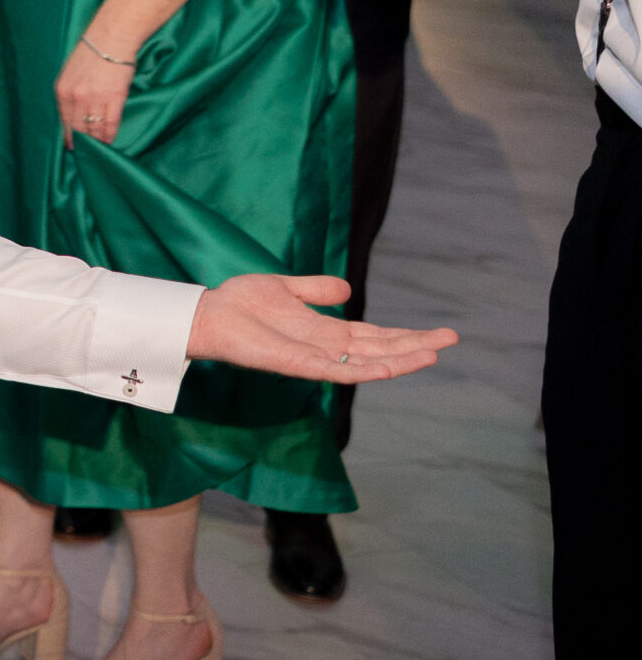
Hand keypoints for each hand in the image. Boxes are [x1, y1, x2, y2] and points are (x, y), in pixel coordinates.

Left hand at [56, 33, 136, 144]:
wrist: (112, 37)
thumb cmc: (93, 51)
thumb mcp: (71, 71)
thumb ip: (70, 91)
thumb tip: (75, 111)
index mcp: (62, 90)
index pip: (64, 119)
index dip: (69, 135)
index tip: (72, 145)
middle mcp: (76, 97)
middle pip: (79, 126)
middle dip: (83, 140)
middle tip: (87, 150)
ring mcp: (95, 98)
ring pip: (95, 127)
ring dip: (97, 139)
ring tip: (100, 147)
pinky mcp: (114, 97)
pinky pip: (111, 122)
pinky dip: (110, 134)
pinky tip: (110, 140)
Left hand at [187, 274, 457, 384]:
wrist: (208, 313)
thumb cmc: (240, 303)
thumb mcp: (287, 288)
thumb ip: (316, 290)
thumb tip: (347, 288)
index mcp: (325, 332)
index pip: (375, 336)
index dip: (406, 335)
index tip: (438, 333)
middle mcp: (325, 348)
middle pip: (380, 349)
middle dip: (415, 346)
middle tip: (452, 339)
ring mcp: (313, 359)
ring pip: (366, 363)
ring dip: (399, 361)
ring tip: (433, 355)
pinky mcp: (296, 365)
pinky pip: (335, 371)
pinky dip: (363, 370)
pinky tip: (388, 368)